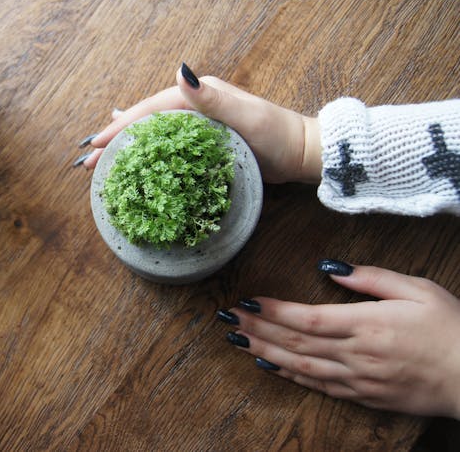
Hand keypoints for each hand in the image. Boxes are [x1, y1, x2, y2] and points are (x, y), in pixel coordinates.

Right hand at [78, 64, 322, 182]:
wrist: (301, 151)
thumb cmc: (276, 134)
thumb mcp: (245, 115)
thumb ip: (212, 97)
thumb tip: (180, 73)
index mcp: (199, 95)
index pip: (151, 108)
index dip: (121, 125)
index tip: (97, 143)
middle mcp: (195, 107)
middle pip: (146, 121)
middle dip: (116, 139)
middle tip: (90, 162)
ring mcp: (198, 125)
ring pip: (153, 134)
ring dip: (127, 148)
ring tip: (103, 165)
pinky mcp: (203, 142)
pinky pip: (167, 147)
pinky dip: (148, 153)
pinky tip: (135, 161)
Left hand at [219, 260, 459, 417]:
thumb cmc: (450, 329)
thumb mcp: (417, 289)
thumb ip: (371, 278)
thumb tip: (330, 267)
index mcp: (366, 324)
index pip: (306, 317)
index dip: (272, 311)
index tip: (246, 301)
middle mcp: (355, 353)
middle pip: (294, 341)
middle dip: (256, 328)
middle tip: (227, 318)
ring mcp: (357, 379)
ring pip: (299, 365)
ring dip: (263, 351)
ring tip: (236, 340)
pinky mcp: (362, 396)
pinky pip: (317, 385)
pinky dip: (289, 375)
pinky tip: (269, 365)